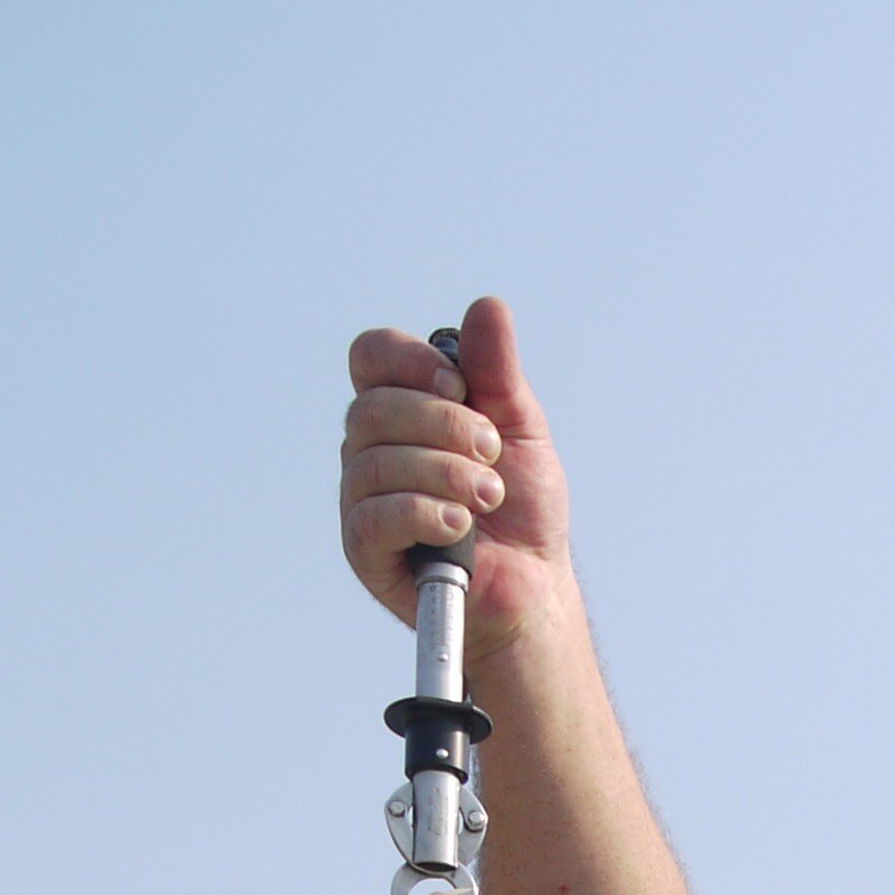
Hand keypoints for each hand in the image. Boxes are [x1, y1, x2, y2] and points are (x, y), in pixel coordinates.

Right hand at [339, 294, 573, 657]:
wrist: (533, 588)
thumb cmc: (522, 510)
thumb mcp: (520, 429)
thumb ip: (497, 371)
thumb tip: (488, 306)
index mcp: (400, 407)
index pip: (371, 355)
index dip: (410, 361)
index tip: (459, 387)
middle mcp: (371, 446)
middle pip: (373, 406)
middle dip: (445, 427)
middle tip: (492, 455)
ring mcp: (361, 497)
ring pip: (376, 460)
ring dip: (445, 474)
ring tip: (488, 498)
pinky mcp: (364, 549)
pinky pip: (374, 515)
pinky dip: (424, 513)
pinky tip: (460, 527)